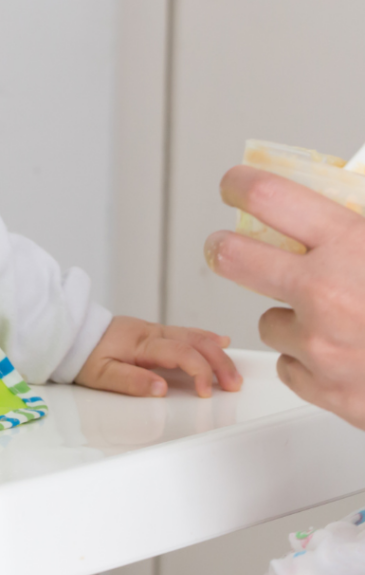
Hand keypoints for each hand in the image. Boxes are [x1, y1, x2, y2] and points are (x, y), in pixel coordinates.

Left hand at [75, 315, 242, 397]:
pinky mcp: (153, 333)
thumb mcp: (100, 375)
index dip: (200, 371)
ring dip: (217, 353)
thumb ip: (131, 381)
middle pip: (195, 342)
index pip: (181, 353)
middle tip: (233, 385)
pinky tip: (221, 342)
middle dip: (219, 362)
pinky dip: (206, 338)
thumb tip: (161, 388)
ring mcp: (153, 330)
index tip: (207, 392)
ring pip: (194, 335)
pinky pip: (186, 332)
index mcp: (141, 343)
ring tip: (233, 373)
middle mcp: (151, 333)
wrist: (71, 335)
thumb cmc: (84, 356)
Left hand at [206, 164, 364, 428]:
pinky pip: (291, 366)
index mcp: (352, 245)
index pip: (265, 196)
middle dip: (224, 246)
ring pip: (268, 320)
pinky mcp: (328, 392)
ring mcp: (323, 347)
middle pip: (230, 256)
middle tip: (228, 244)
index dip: (240, 185)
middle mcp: (327, 294)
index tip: (234, 186)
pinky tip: (344, 353)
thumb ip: (363, 220)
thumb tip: (347, 182)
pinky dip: (309, 361)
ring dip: (291, 316)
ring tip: (335, 316)